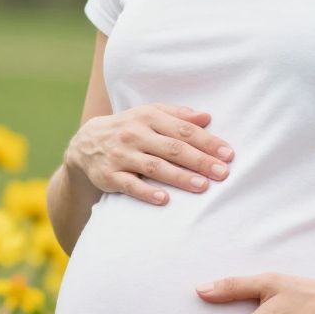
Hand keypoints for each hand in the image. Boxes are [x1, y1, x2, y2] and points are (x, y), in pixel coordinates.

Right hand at [64, 103, 233, 206]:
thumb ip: (178, 115)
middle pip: (173, 148)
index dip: (207, 142)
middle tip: (223, 173)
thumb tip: (207, 117)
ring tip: (202, 186)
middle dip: (200, 160)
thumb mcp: (149, 114)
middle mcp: (134, 134)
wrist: (86, 143)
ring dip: (179, 176)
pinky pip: (130, 184)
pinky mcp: (109, 175)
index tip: (228, 154)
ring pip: (154, 166)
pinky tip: (164, 199)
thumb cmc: (129, 128)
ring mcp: (121, 155)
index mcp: (148, 116)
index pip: (183, 130)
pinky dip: (146, 191)